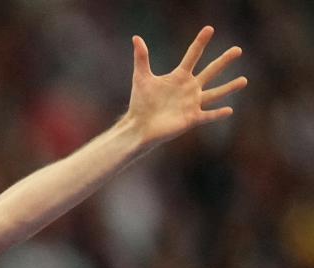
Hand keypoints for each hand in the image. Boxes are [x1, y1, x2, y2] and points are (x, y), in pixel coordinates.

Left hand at [124, 26, 245, 145]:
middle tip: (238, 49)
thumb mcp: (141, 77)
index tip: (209, 29)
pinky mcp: (192, 118)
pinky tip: (229, 110)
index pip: (192, 55)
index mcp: (179, 77)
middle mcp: (190, 88)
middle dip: (224, 61)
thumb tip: (136, 38)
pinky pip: (208, 115)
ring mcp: (192, 103)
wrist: (139, 126)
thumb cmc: (140, 102)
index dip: (200, 42)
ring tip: (244, 80)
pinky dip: (218, 114)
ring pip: (215, 94)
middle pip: (210, 71)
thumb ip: (141, 58)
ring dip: (229, 87)